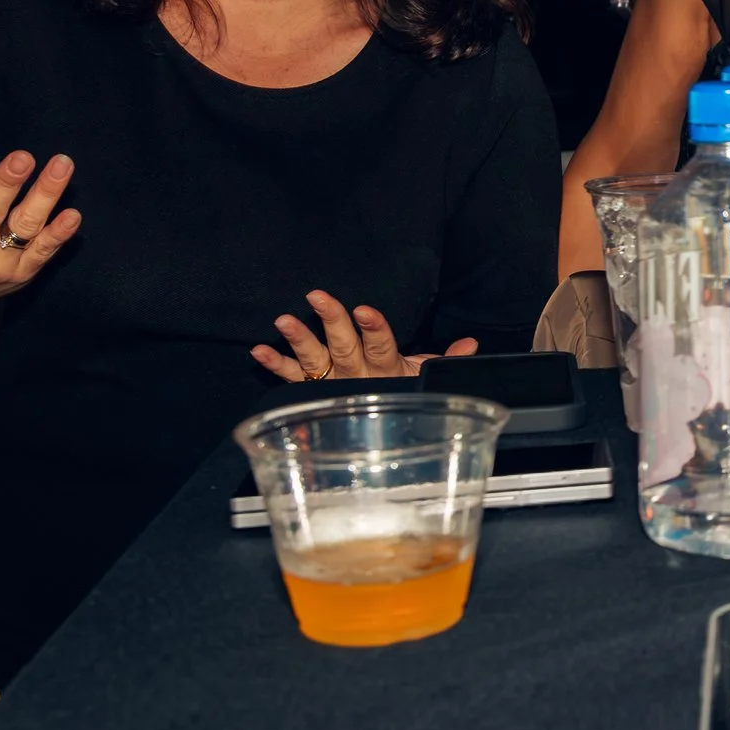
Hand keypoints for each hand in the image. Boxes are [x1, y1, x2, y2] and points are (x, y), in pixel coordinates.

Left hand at [252, 292, 477, 382]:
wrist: (376, 432)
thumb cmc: (400, 392)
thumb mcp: (425, 377)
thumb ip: (445, 359)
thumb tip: (470, 344)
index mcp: (385, 369)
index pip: (382, 345)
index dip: (373, 328)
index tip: (362, 309)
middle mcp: (356, 376)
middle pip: (344, 346)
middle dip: (330, 321)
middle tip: (316, 297)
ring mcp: (331, 383)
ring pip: (314, 360)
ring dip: (297, 340)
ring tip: (282, 321)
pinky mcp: (311, 389)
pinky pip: (291, 378)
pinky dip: (274, 365)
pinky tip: (259, 351)